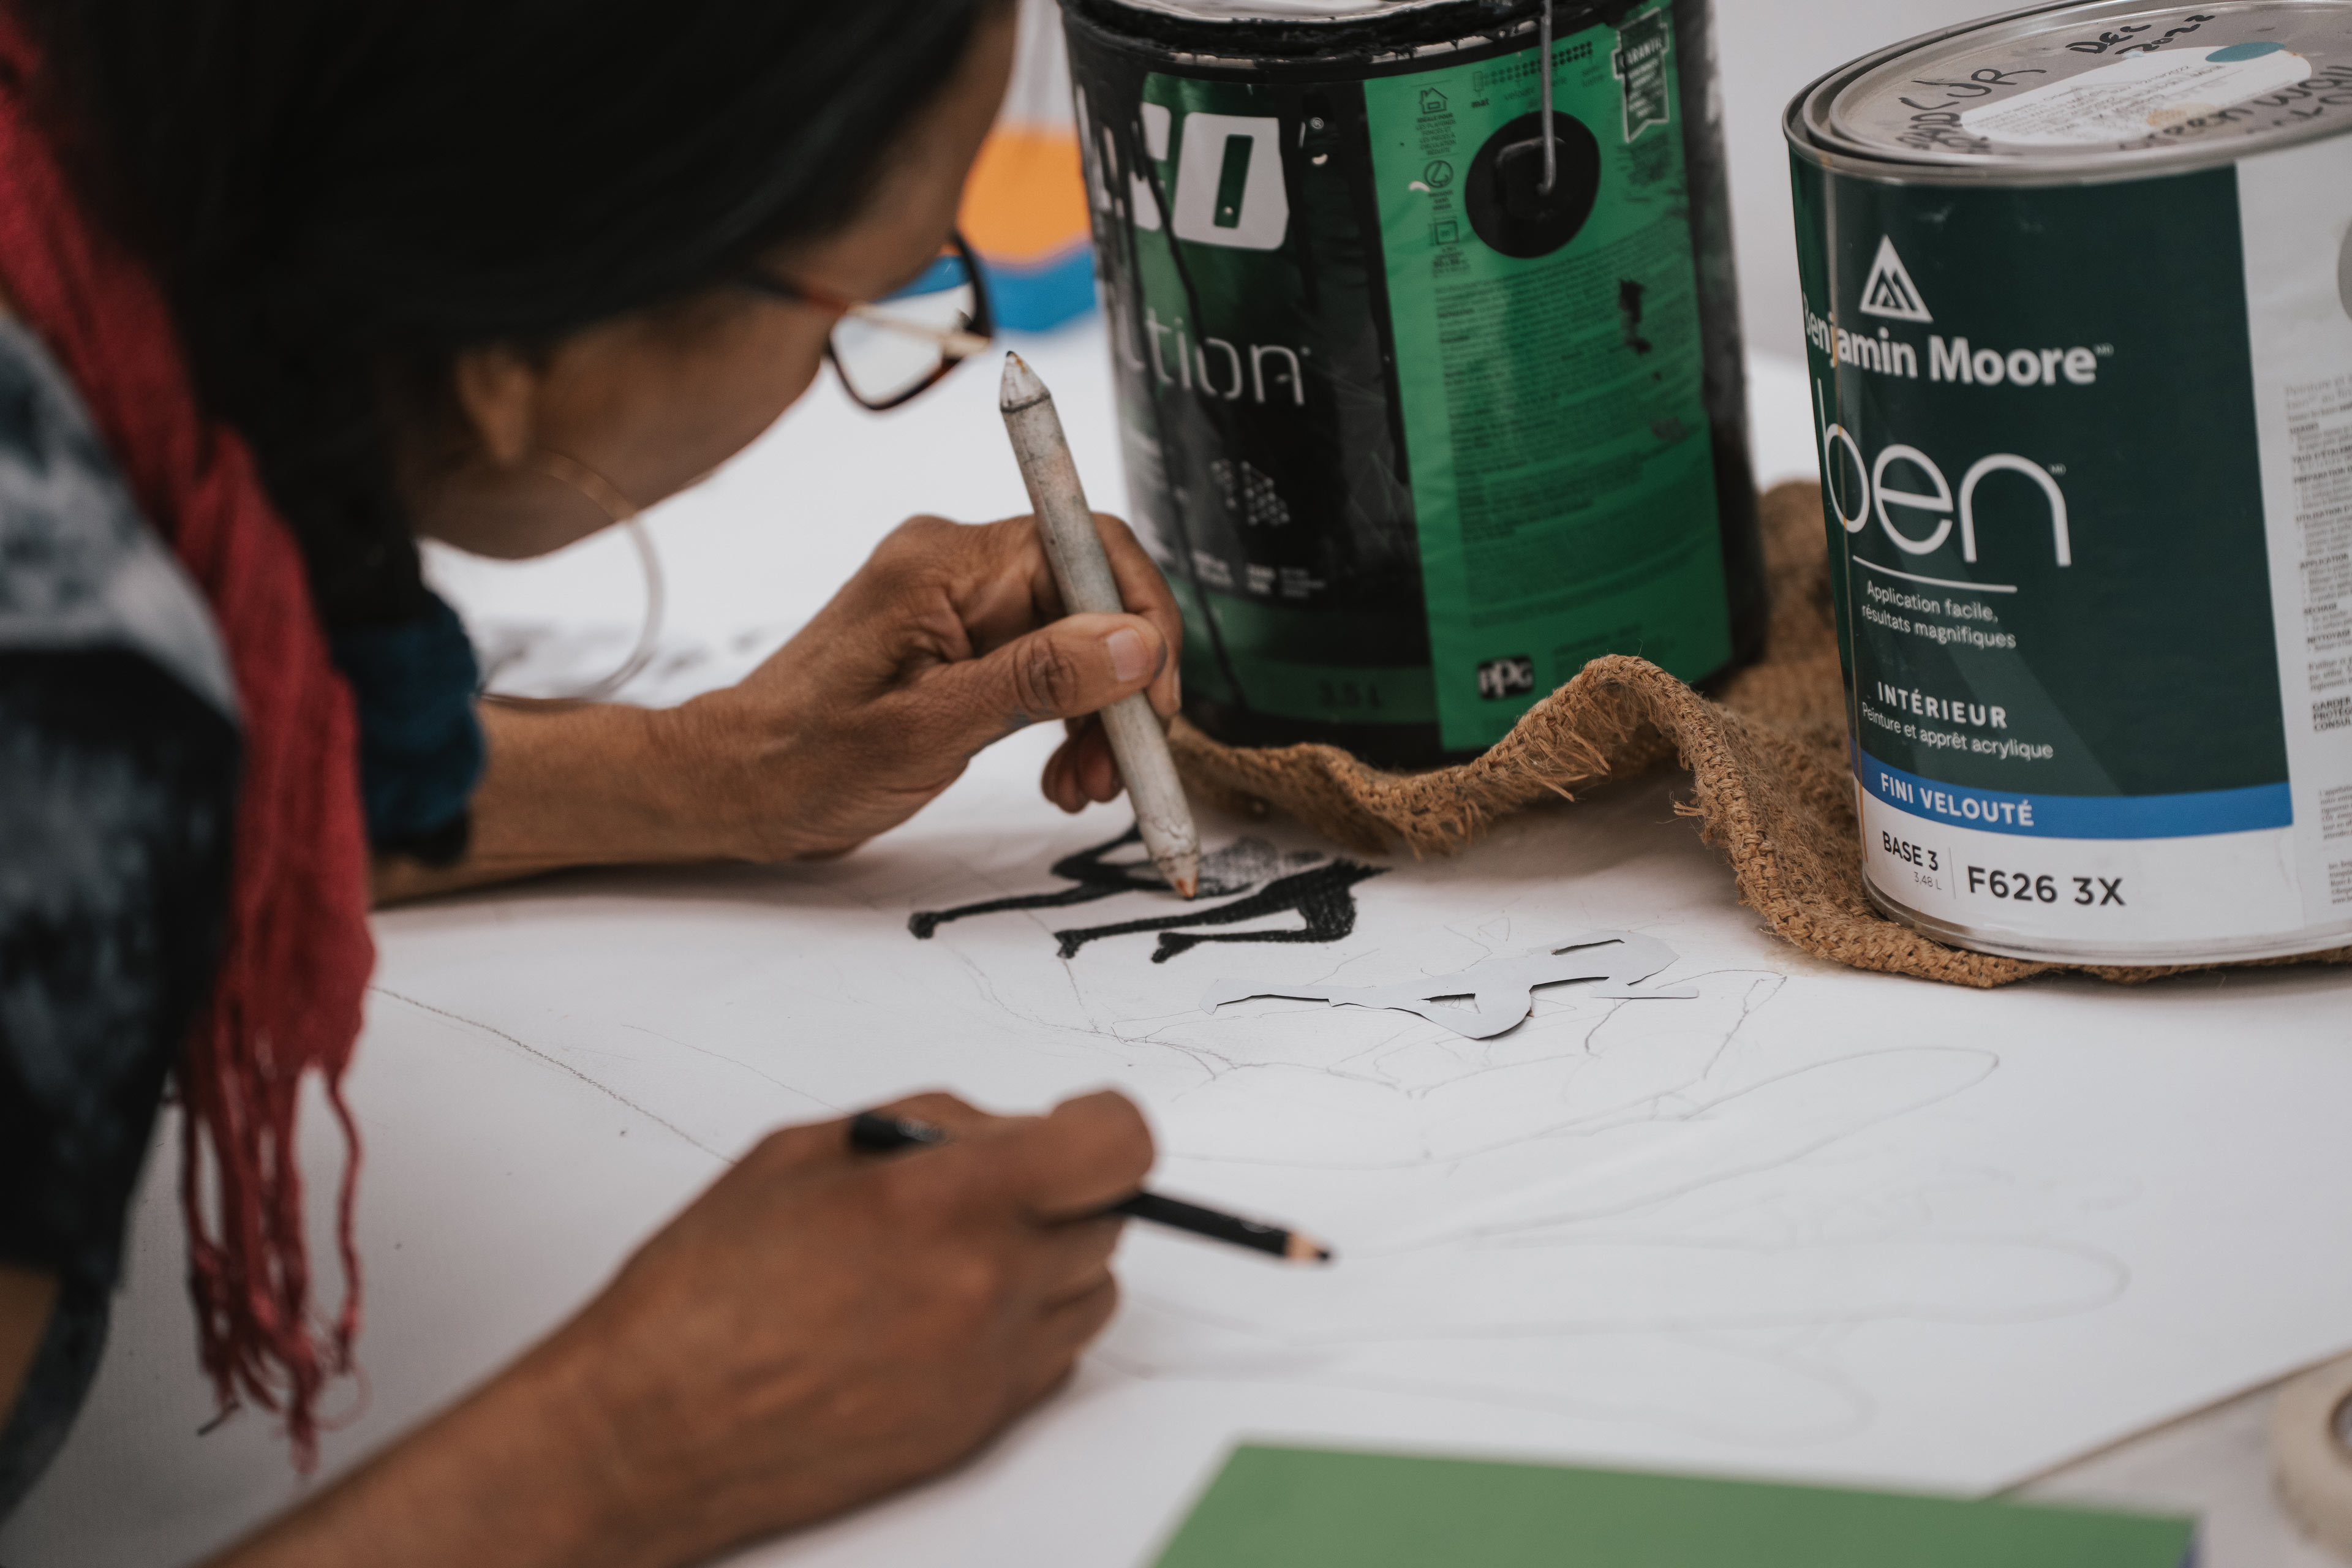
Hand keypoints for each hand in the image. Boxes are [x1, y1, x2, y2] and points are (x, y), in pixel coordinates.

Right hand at [212, 1090, 1154, 1567]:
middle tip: (989, 1188)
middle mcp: (984, 1287)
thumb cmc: (704, 1294)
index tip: (1079, 1125)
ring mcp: (988, 1367)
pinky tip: (944, 1315)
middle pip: (1106, 1217)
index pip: (1114, 1147)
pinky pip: (1054, 1358)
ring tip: (960, 1254)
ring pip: (1093, 1292)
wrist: (653, 1430)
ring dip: (1052, 1259)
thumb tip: (1000, 1130)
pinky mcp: (980, 1429)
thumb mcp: (802, 1154)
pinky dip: (1023, 1327)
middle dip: (1060, 1190)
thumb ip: (925, 1129)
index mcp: (945, 1203)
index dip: (1102, 1125)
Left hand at [672, 511, 1182, 859]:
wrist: (736, 785)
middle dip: (1124, 687)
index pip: (1086, 547)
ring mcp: (961, 605)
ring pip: (1080, 640)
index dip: (1141, 621)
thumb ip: (1036, 680)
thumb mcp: (928, 729)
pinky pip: (1048, 666)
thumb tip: (1136, 645)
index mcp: (944, 562)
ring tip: (1084, 790)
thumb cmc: (805, 759)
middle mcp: (958, 567)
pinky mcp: (963, 645)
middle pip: (1093, 599)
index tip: (1156, 706)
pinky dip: (1069, 722)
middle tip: (1121, 772)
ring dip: (1102, 715)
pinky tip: (1060, 775)